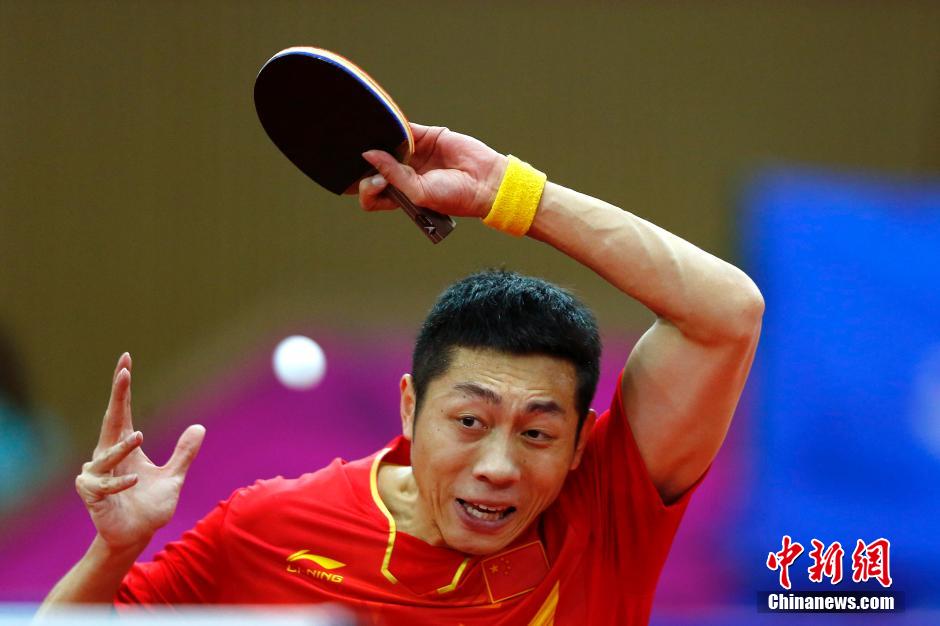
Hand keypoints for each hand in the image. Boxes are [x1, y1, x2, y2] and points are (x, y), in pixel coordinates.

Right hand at [74, 353, 204, 551]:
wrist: (136, 536)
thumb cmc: (150, 506)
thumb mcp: (174, 477)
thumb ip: (184, 453)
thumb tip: (199, 427)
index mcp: (124, 446)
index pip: (122, 411)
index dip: (123, 388)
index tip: (126, 362)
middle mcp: (107, 455)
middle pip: (111, 419)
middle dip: (117, 395)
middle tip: (124, 371)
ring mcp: (96, 474)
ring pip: (106, 453)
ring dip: (122, 445)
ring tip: (139, 437)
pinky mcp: (92, 494)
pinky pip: (103, 484)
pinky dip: (119, 482)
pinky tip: (135, 481)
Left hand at [357, 123, 507, 218]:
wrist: (485, 181)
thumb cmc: (454, 197)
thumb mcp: (419, 192)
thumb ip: (393, 174)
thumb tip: (368, 154)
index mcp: (400, 195)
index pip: (372, 193)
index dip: (367, 188)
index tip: (376, 182)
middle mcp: (403, 174)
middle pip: (374, 166)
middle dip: (369, 163)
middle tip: (373, 160)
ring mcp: (413, 155)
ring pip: (387, 145)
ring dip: (381, 142)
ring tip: (380, 143)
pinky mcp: (425, 136)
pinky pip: (404, 128)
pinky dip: (395, 126)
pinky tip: (390, 127)